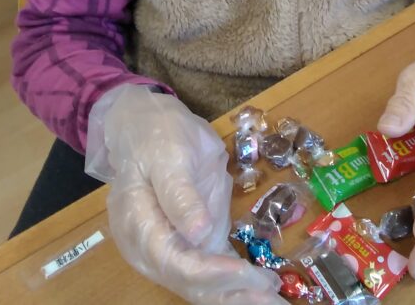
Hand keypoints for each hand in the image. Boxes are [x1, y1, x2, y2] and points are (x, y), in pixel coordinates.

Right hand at [85, 85, 284, 303]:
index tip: (245, 272)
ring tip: (275, 300)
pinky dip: (235, 287)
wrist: (147, 127)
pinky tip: (263, 292)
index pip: (174, 260)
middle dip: (231, 293)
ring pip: (200, 286)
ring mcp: (168, 249)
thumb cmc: (158, 135)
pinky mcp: (188, 246)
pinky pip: (210, 275)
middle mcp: (149, 247)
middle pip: (189, 282)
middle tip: (272, 297)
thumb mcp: (169, 154)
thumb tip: (197, 232)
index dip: (210, 272)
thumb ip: (180, 194)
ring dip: (237, 296)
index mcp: (138, 222)